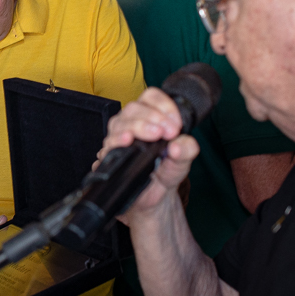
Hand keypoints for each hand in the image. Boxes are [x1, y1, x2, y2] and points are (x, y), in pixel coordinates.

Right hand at [95, 87, 199, 224]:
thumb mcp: (182, 162)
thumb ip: (187, 150)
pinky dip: (116, 143)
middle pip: (133, 108)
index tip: (175, 124)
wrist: (153, 198)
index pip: (151, 97)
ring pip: (119, 123)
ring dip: (135, 127)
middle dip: (151, 117)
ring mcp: (118, 139)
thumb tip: (178, 145)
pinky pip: (107, 146)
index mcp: (150, 118)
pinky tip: (126, 143)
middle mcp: (131, 124)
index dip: (163, 105)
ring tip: (151, 135)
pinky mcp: (110, 156)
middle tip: (167, 132)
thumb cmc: (165, 172)